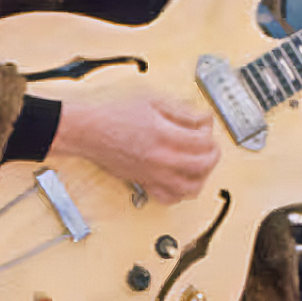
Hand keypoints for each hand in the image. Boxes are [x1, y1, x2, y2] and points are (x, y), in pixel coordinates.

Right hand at [53, 83, 219, 203]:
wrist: (89, 132)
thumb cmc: (114, 116)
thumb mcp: (152, 102)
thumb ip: (181, 111)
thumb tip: (202, 119)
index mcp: (164, 136)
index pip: (203, 141)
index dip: (209, 131)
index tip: (205, 125)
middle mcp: (161, 159)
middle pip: (203, 165)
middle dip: (212, 154)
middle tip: (209, 145)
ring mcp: (153, 174)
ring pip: (191, 187)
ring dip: (202, 176)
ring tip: (200, 164)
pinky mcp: (145, 183)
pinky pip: (170, 198)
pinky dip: (181, 193)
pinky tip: (181, 180)